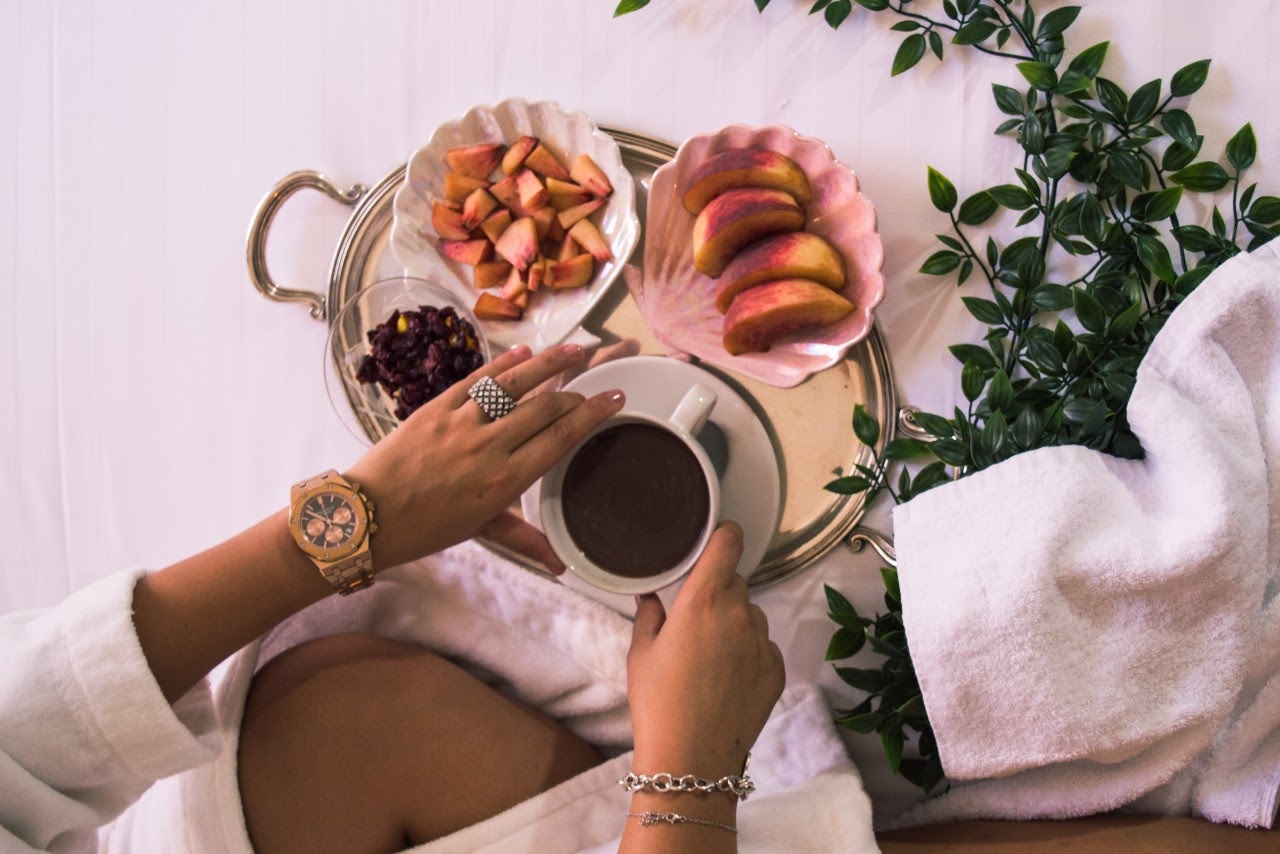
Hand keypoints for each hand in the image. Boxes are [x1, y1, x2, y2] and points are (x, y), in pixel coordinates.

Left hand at [345, 343, 624, 570]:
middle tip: (596, 381)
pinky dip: (503, 364)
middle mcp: (489, 446)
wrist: (368, 515)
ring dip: (549, 362)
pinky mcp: (436, 407)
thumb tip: (561, 566)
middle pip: (545, 407)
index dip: (592, 414)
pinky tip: (524, 352)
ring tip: (576, 349)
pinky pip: (477, 379)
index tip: (614, 399)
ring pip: (515, 383)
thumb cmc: (427, 528)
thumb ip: (525, 540)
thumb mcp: (481, 532)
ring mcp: (462, 422)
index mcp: (504, 480)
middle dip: (577, 390)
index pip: (560, 438)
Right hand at [626, 521, 785, 777]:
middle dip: (718, 592)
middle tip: (696, 620)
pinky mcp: (776, 669)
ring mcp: (762, 642)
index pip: (728, 542)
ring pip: (752, 615)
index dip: (724, 534)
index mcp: (703, 600)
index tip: (716, 538)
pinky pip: (763, 646)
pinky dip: (749, 653)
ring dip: (736, 623)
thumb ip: (649, 614)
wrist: (691, 759)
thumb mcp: (641, 653)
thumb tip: (652, 595)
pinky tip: (726, 678)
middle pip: (736, 582)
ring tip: (710, 657)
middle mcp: (740, 614)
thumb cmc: (658, 704)